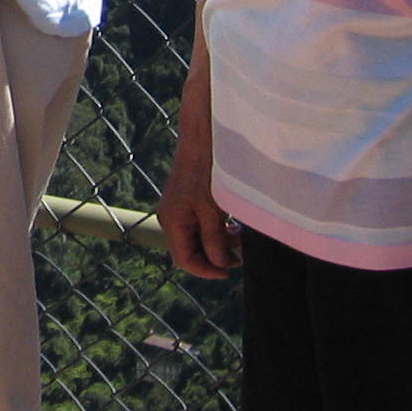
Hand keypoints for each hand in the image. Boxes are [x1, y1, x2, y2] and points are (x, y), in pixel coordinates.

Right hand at [156, 144, 240, 278]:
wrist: (202, 137)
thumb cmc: (206, 171)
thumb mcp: (213, 210)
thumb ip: (215, 240)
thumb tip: (220, 265)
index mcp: (172, 222)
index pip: (185, 260)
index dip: (207, 271)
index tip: (229, 273)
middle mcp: (171, 218)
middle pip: (190, 250)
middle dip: (215, 256)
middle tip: (240, 254)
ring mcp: (178, 209)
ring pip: (197, 238)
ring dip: (219, 242)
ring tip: (239, 234)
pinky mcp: (188, 201)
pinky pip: (200, 224)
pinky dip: (216, 229)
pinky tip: (232, 223)